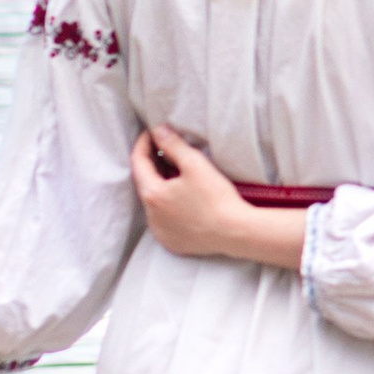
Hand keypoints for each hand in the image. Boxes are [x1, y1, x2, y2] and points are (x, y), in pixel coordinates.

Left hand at [132, 125, 299, 266]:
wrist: (235, 232)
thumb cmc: (216, 198)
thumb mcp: (195, 164)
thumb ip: (173, 145)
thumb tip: (158, 130)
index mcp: (152, 195)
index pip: (138, 162)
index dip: (144, 144)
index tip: (153, 133)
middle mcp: (151, 216)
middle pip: (146, 183)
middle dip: (153, 165)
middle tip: (167, 150)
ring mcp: (160, 232)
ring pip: (155, 203)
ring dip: (161, 188)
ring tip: (177, 175)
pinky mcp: (172, 242)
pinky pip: (164, 221)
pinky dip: (169, 208)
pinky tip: (183, 201)